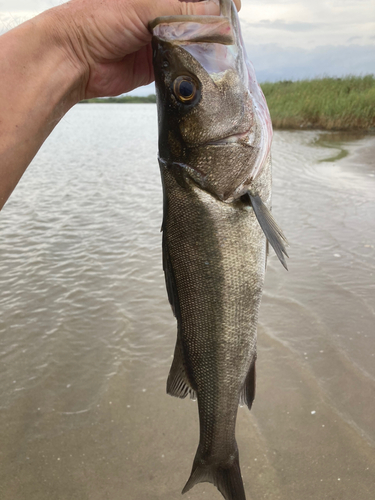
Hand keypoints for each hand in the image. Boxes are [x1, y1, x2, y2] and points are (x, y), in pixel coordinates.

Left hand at [51, 0, 240, 98]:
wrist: (73, 60)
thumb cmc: (97, 21)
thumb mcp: (142, 7)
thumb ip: (180, 10)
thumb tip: (216, 14)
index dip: (215, 1)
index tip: (233, 8)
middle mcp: (160, 15)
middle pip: (197, 17)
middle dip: (213, 25)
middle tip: (230, 35)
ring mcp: (160, 41)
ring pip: (192, 43)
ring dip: (205, 50)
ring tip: (222, 54)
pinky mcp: (157, 66)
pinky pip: (182, 66)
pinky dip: (193, 69)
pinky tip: (204, 71)